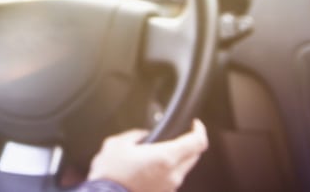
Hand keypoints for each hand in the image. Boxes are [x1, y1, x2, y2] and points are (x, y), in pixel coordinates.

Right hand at [87, 119, 207, 191]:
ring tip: (156, 153)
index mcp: (165, 158)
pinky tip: (149, 168)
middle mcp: (172, 175)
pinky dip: (166, 171)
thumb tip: (144, 136)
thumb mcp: (117, 144)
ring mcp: (169, 188)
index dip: (199, 130)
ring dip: (176, 158)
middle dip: (188, 144)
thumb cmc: (110, 174)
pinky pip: (171, 179)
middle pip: (194, 156)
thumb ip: (136, 135)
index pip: (197, 143)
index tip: (195, 124)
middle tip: (175, 137)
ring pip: (183, 169)